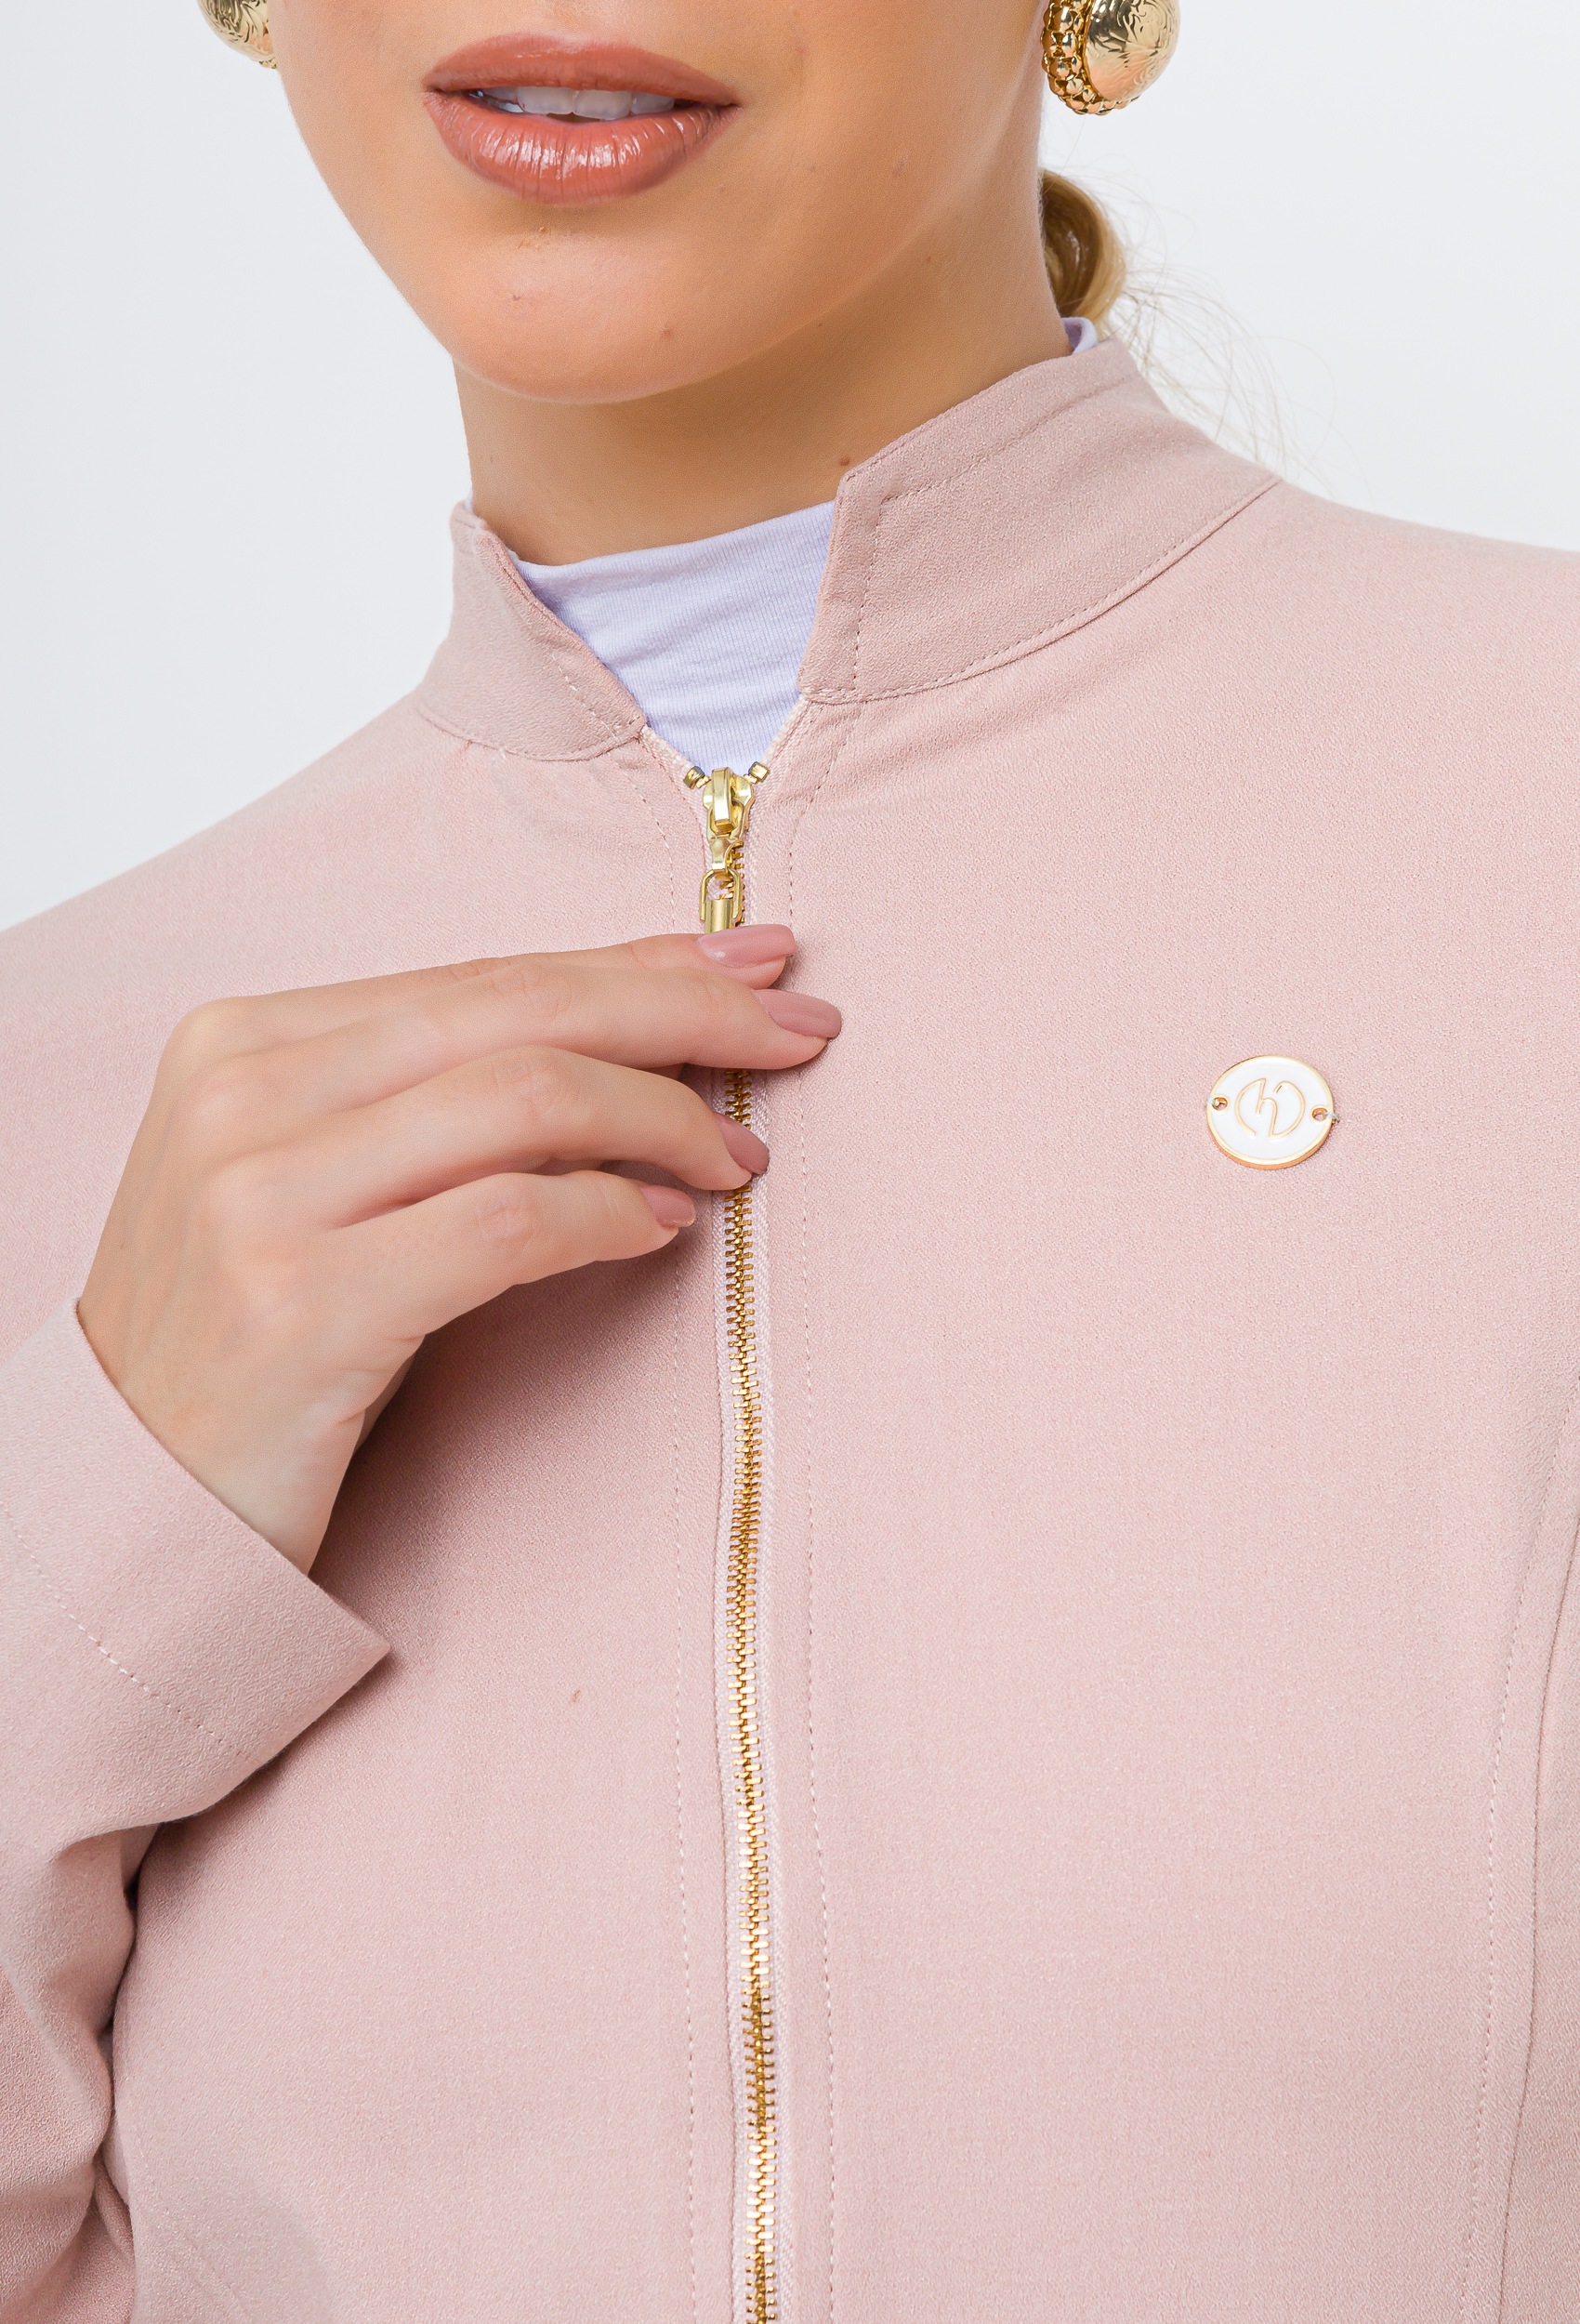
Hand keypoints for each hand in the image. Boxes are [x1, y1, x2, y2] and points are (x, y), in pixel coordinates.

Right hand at [78, 929, 838, 1573]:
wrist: (127, 1503)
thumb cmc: (245, 1338)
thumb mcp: (312, 1183)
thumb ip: (431, 1103)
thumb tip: (633, 1037)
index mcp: (243, 1040)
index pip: (482, 973)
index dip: (636, 961)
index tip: (754, 960)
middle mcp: (241, 1094)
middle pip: (517, 1009)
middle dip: (683, 1008)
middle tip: (800, 1026)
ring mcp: (259, 1196)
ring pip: (524, 1098)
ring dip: (664, 1117)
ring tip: (743, 1155)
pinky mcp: (299, 1306)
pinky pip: (505, 1222)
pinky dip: (608, 1213)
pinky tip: (668, 1225)